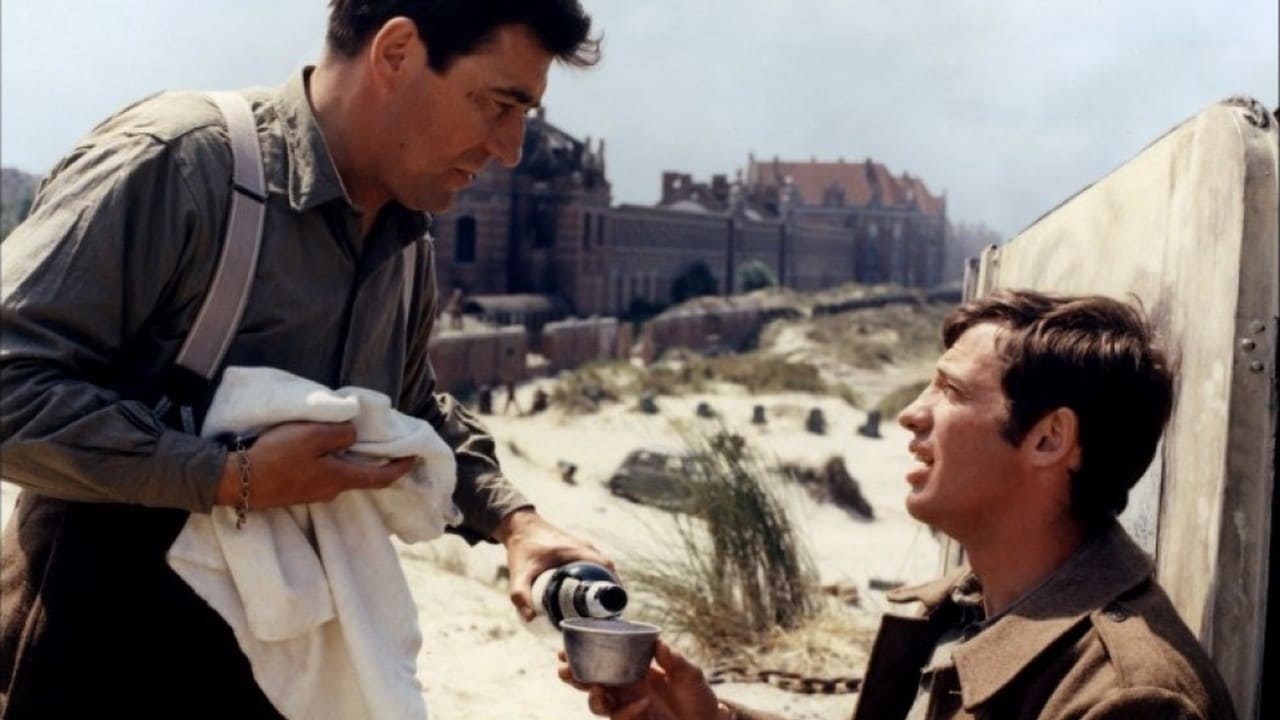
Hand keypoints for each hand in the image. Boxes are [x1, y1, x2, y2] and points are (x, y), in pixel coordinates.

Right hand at [213, 422, 414, 509]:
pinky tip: (325, 449)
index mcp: (340, 478)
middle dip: (376, 461)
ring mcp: (313, 493)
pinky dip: (333, 462)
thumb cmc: (276, 456)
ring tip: (354, 439)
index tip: (414, 458)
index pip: (380, 478)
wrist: (237, 481)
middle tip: (384, 442)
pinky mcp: (298, 491)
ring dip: (351, 460)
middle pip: (362, 476)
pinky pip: (325, 475)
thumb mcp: (313, 436)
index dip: (400, 469)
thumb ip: (340, 433)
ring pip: (342, 475)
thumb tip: (354, 436)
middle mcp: (331, 491)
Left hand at [494, 509, 613, 620]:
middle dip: (608, 594)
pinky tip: (586, 598)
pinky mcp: (578, 553)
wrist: (519, 527)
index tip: (612, 608)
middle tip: (603, 617)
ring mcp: (583, 550)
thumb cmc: (522, 546)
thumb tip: (530, 618)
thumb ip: (521, 594)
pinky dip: (594, 581)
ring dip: (602, 588)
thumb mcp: (520, 571)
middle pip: (607, 572)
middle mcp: (585, 549)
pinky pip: (593, 568)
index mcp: (578, 550)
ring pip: (601, 570)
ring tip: (597, 612)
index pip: (606, 568)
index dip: (614, 588)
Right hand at [557, 641, 722, 719]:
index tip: (564, 648)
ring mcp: (628, 708)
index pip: (602, 659)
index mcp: (633, 668)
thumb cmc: (697, 696)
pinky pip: (621, 719)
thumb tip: (660, 644)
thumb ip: (675, 660)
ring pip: (598, 704)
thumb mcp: (690, 674)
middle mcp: (626, 688)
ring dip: (594, 697)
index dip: (581, 654)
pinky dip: (628, 712)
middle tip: (564, 670)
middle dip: (574, 676)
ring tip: (598, 690)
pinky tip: (644, 704)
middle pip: (590, 682)